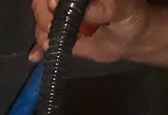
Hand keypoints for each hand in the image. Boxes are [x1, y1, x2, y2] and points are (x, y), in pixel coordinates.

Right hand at [29, 0, 150, 63]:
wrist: (130, 40)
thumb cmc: (130, 17)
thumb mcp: (122, 10)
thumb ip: (104, 9)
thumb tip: (86, 11)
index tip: (54, 6)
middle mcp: (67, 2)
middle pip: (41, 4)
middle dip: (44, 16)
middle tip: (53, 28)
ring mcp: (62, 18)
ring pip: (40, 22)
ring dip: (42, 33)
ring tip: (51, 42)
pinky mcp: (60, 37)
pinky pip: (43, 41)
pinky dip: (38, 48)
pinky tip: (36, 55)